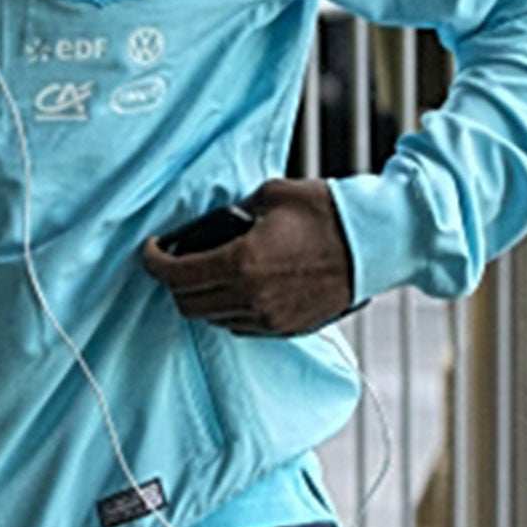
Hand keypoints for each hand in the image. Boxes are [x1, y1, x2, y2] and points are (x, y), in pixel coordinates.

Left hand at [141, 179, 355, 336]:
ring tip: (208, 272)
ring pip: (211, 319)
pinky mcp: (287, 329)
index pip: (174, 274)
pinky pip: (239, 327)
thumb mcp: (270, 196)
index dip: (152, 262)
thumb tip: (214, 225)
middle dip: (174, 281)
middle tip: (177, 260)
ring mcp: (269, 319)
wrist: (376, 243)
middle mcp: (250, 297)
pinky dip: (228, 310)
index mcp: (241, 262)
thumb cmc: (326, 212)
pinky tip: (236, 287)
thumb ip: (233, 212)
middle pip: (187, 304)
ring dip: (201, 297)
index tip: (150, 250)